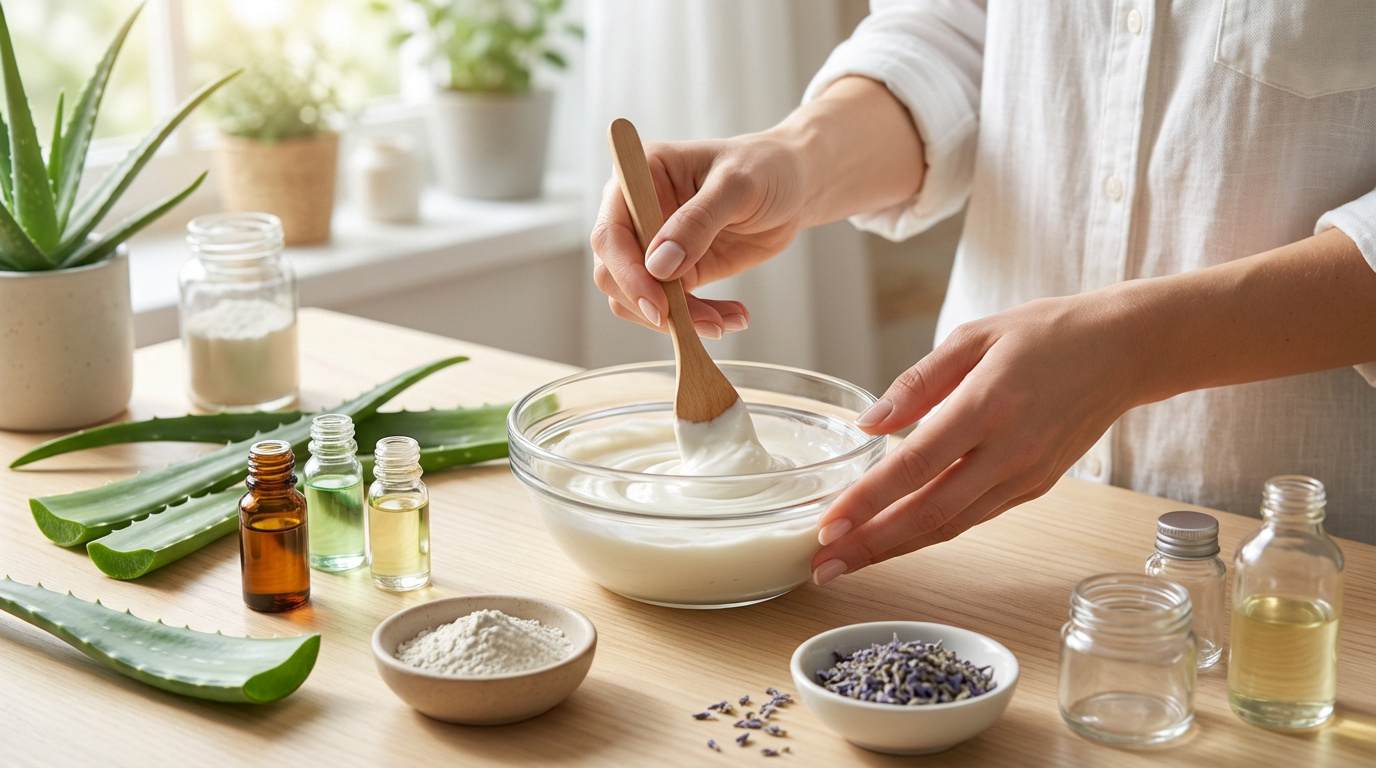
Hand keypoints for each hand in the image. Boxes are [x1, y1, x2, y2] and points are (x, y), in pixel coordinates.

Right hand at [589, 134, 809, 337]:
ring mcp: (654, 246)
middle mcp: (637, 213)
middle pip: (614, 274)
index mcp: (639, 177)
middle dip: (653, 305)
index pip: (611, 234)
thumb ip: (697, 222)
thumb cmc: (764, 167)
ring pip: (640, 300)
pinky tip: (733, 317)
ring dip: (679, 320)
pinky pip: (673, 309)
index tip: (658, 305)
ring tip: (728, 320)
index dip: (627, 274)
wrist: (794, 185)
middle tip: (701, 324)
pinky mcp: (677, 272)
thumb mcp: (736, 186)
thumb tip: (658, 266)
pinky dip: (698, 321)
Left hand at [810, 288, 1151, 583]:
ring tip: (847, 563)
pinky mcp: (1036, 487)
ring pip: (952, 525)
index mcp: (988, 404)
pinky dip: (931, 533)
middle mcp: (1010, 450)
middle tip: (823, 567)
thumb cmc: (1046, 333)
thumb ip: (917, 382)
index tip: (827, 525)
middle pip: (929, 512)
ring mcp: (1027, 475)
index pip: (914, 466)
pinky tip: (896, 539)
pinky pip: (974, 517)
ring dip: (896, 548)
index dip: (867, 501)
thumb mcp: (975, 336)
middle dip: (871, 544)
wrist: (1126, 351)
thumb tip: (869, 425)